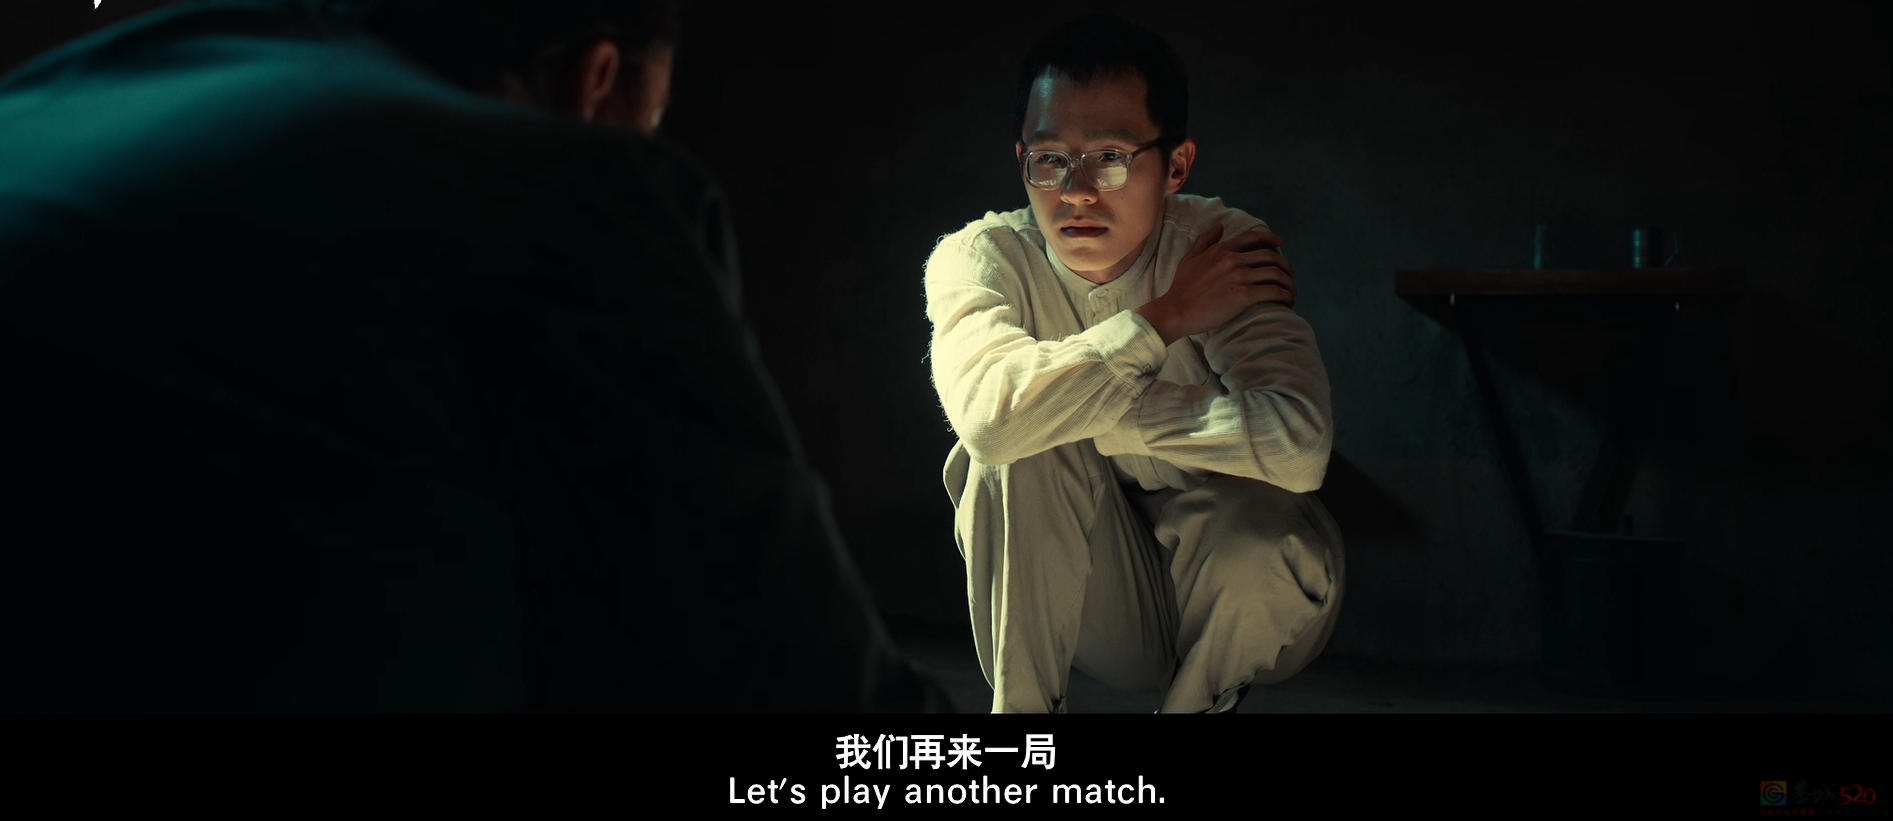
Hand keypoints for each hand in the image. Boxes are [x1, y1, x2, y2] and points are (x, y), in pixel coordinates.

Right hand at [1135, 224, 1296, 346]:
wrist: (1175, 311)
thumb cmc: (1180, 289)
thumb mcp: (1190, 259)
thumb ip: (1205, 241)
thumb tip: (1220, 226)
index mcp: (1222, 250)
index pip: (1253, 238)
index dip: (1271, 239)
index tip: (1281, 244)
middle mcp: (1232, 259)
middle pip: (1270, 256)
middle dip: (1285, 265)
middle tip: (1291, 275)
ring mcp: (1239, 276)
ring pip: (1275, 273)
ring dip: (1288, 283)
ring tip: (1291, 292)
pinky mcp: (1243, 295)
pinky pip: (1273, 291)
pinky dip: (1284, 296)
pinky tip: (1287, 302)